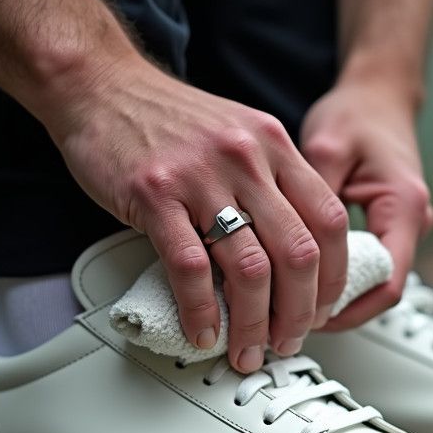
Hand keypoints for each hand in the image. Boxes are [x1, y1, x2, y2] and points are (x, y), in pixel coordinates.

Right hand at [43, 53, 348, 372]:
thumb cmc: (164, 118)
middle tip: (289, 339)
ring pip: (250, 269)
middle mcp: (246, 159)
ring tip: (247, 348)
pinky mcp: (155, 196)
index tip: (323, 308)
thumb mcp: (238, 134)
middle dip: (299, 312)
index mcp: (274, 145)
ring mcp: (201, 177)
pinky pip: (190, 268)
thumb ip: (271, 182)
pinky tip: (202, 329)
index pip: (328, 221)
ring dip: (253, 323)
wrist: (99, 85)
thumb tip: (295, 253)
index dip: (333, 276)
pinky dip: (200, 310)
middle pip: (297, 252)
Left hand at [300, 78, 432, 329]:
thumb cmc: (357, 113)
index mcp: (403, 206)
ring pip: (372, 280)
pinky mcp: (388, 225)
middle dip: (336, 308)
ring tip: (292, 301)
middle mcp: (411, 222)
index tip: (309, 317)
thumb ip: (311, 200)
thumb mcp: (324, 149)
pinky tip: (304, 276)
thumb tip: (285, 250)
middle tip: (291, 315)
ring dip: (336, 294)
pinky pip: (366, 262)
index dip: (347, 308)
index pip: (387, 282)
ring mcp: (402, 226)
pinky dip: (337, 275)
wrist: (378, 94)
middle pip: (378, 288)